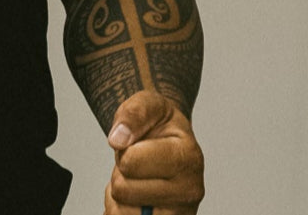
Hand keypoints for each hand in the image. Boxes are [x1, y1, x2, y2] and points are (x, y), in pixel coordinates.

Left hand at [103, 91, 203, 214]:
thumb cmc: (158, 122)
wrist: (168, 141)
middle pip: (123, 190)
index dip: (123, 150)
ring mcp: (180, 214)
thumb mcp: (147, 103)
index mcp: (187, 157)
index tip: (138, 143)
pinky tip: (136, 199)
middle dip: (121, 172)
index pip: (131, 162)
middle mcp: (190, 191)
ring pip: (123, 213)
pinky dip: (121, 211)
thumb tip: (118, 140)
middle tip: (137, 162)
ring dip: (120, 195)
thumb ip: (133, 114)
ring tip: (138, 179)